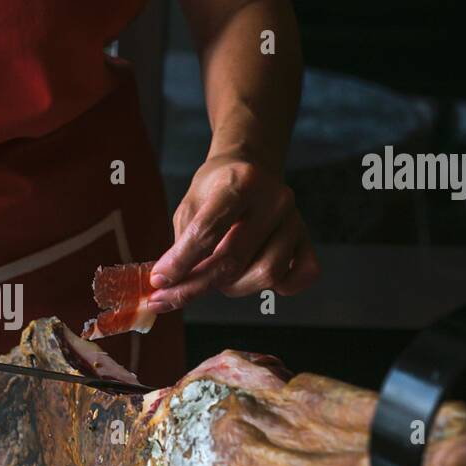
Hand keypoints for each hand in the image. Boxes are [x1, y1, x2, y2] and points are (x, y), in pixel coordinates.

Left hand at [147, 156, 318, 311]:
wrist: (252, 170)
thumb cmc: (216, 191)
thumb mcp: (190, 206)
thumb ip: (181, 244)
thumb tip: (164, 286)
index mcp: (240, 182)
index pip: (208, 231)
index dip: (180, 262)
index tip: (158, 282)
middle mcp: (274, 199)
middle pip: (233, 259)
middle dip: (196, 285)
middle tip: (169, 296)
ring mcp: (295, 221)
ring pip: (265, 275)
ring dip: (232, 287)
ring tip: (215, 277)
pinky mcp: (307, 240)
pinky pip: (299, 278)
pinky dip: (278, 288)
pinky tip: (252, 278)